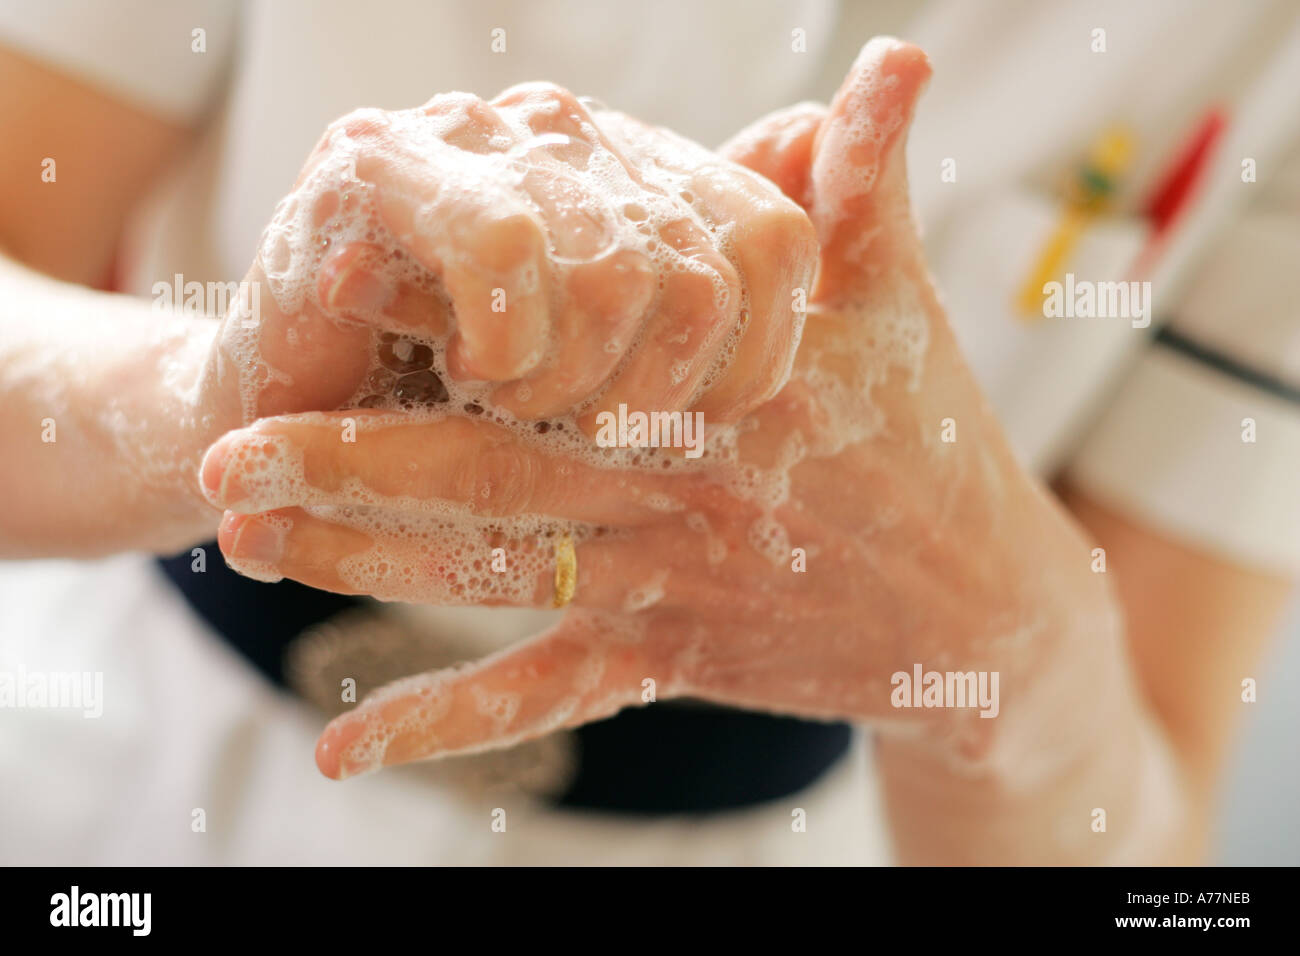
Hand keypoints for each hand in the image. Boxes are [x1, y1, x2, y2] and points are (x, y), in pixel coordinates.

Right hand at [196, 84, 816, 439]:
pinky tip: (469, 370)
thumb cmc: (475, 407)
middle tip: (579, 428)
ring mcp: (474, 138)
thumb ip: (724, 298)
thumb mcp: (622, 380)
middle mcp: (571, 137)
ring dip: (566, 385)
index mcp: (642, 172)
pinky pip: (507, 248)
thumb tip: (810, 151)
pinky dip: (504, 346)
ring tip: (511, 403)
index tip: (696, 424)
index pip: (773, 238)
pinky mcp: (377, 165)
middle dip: (645, 397)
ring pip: (615, 270)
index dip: (756, 355)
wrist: (303, 421)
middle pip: (698, 274)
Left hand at [201, 40, 1116, 780]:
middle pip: (494, 482)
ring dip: (368, 566)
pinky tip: (344, 746)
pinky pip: (549, 694)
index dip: (447, 342)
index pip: (561, 360)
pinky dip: (449, 720)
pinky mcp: (670, 659)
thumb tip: (892, 61)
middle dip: (355, 468)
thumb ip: (867, 184)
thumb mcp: (901, 304)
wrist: (980, 613)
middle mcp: (677, 497)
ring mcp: (668, 590)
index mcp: (720, 396)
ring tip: (249, 541)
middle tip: (228, 459)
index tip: (336, 307)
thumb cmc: (933, 438)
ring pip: (498, 578)